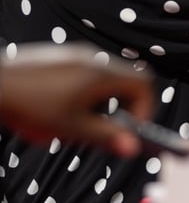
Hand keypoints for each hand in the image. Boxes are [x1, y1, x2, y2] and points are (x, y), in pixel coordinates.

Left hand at [0, 44, 154, 155]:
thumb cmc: (29, 105)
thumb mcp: (71, 129)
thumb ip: (105, 137)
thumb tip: (132, 147)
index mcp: (101, 74)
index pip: (144, 84)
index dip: (145, 108)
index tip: (132, 128)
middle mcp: (93, 59)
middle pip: (127, 80)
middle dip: (124, 106)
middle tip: (108, 128)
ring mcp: (77, 55)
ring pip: (107, 77)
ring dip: (104, 99)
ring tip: (80, 119)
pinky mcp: (62, 57)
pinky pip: (88, 72)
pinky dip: (87, 90)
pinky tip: (62, 107)